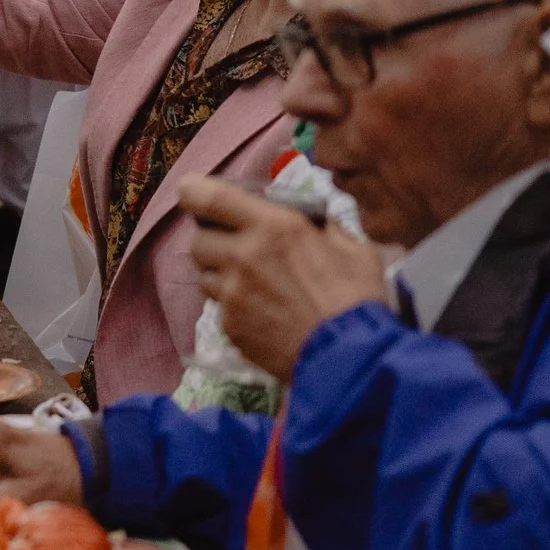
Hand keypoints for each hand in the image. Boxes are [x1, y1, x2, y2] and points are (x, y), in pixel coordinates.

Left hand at [176, 176, 387, 380]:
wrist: (350, 358)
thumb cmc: (357, 298)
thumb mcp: (352, 247)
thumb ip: (323, 227)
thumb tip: (310, 219)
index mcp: (273, 227)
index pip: (210, 198)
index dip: (193, 191)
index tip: (192, 192)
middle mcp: (243, 256)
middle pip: (198, 240)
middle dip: (213, 242)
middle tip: (237, 250)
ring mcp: (231, 294)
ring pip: (204, 276)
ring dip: (220, 275)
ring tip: (250, 285)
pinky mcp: (229, 326)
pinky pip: (219, 308)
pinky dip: (233, 307)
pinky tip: (261, 314)